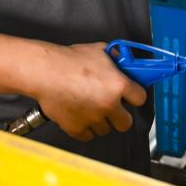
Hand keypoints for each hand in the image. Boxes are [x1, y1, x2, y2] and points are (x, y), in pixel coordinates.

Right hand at [29, 42, 147, 140]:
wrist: (44, 71)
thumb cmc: (68, 60)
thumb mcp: (99, 51)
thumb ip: (115, 59)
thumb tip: (124, 62)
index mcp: (118, 85)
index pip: (140, 99)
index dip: (134, 96)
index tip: (130, 96)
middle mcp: (108, 104)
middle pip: (126, 123)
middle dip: (120, 115)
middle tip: (111, 107)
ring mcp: (93, 119)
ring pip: (106, 130)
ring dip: (100, 121)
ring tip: (89, 106)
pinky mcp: (77, 128)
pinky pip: (88, 135)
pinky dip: (85, 128)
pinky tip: (80, 114)